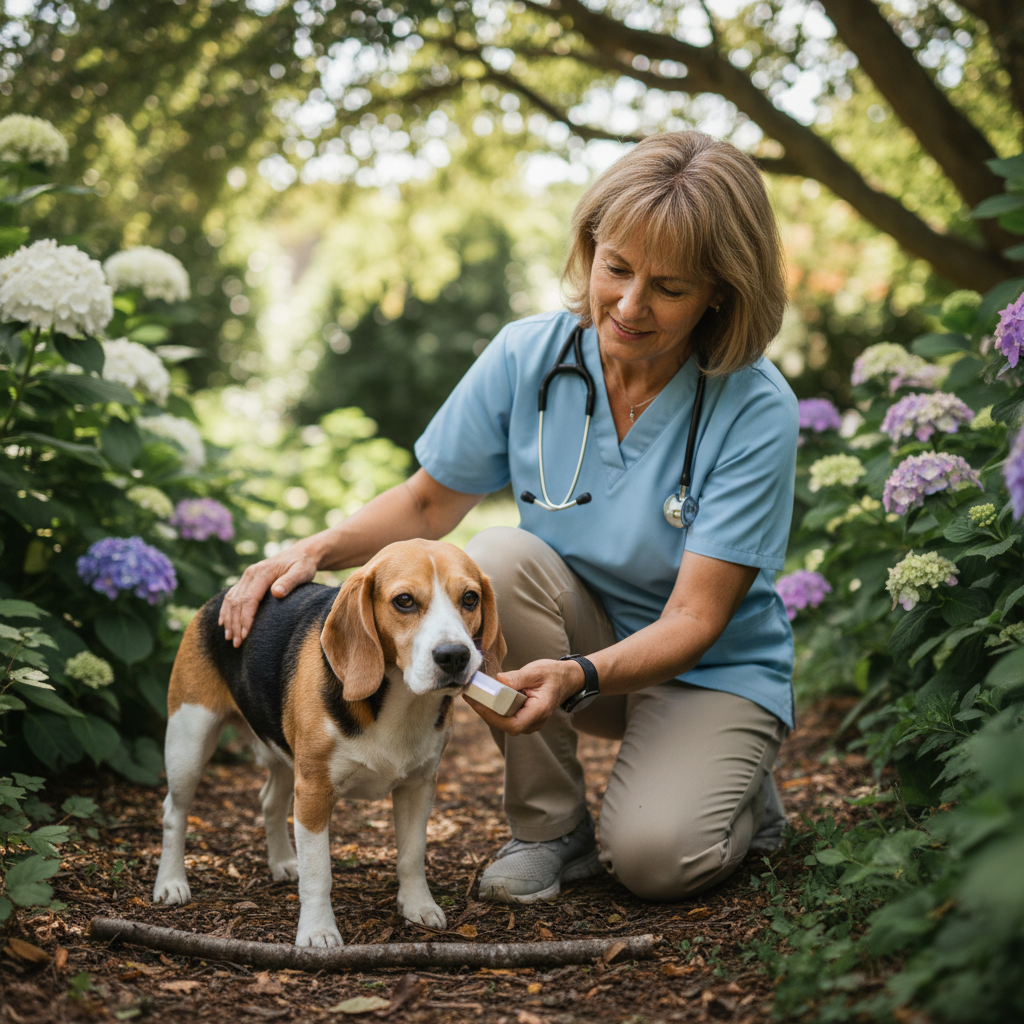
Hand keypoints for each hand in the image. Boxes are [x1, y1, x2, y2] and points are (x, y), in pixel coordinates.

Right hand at [218, 546, 318, 646]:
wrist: (301, 553)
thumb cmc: (303, 565)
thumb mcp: (302, 572)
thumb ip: (290, 581)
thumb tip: (276, 593)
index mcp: (262, 572)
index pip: (249, 599)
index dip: (246, 618)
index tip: (245, 635)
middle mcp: (250, 573)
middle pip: (237, 602)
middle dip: (236, 624)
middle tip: (236, 643)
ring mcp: (247, 576)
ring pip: (231, 600)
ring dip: (229, 619)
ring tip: (229, 638)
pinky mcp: (246, 580)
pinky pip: (231, 596)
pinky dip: (226, 610)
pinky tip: (223, 623)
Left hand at [463, 658, 583, 734]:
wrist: (566, 679)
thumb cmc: (553, 674)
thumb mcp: (536, 671)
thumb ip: (517, 677)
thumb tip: (498, 680)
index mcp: (539, 711)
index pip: (513, 724)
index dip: (493, 716)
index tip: (478, 702)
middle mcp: (534, 721)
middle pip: (504, 724)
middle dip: (485, 711)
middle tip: (470, 695)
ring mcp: (529, 721)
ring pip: (503, 721)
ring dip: (487, 709)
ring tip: (473, 694)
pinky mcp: (523, 717)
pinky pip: (505, 716)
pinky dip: (494, 707)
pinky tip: (483, 696)